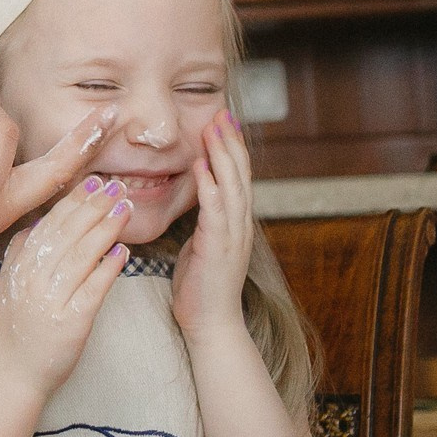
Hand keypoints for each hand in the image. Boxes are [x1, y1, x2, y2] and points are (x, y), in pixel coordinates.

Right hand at [0, 173, 132, 395]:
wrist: (11, 373)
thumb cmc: (12, 330)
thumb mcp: (6, 285)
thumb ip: (18, 252)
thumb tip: (37, 222)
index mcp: (19, 266)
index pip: (49, 224)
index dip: (73, 200)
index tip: (94, 181)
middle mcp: (32, 278)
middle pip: (67, 233)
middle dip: (94, 206)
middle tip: (117, 186)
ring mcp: (50, 299)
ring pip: (81, 255)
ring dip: (106, 229)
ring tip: (125, 209)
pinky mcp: (70, 321)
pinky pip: (93, 289)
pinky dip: (108, 268)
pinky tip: (123, 252)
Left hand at [173, 109, 254, 344]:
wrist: (210, 323)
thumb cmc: (200, 286)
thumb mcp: (202, 243)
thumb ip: (204, 219)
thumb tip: (196, 195)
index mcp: (235, 222)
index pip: (236, 177)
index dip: (231, 148)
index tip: (223, 121)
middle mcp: (239, 224)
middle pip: (239, 174)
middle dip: (230, 141)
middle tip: (222, 112)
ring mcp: (232, 235)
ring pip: (231, 186)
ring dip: (222, 154)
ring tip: (214, 127)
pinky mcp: (218, 247)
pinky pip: (215, 210)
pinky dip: (209, 185)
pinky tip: (201, 165)